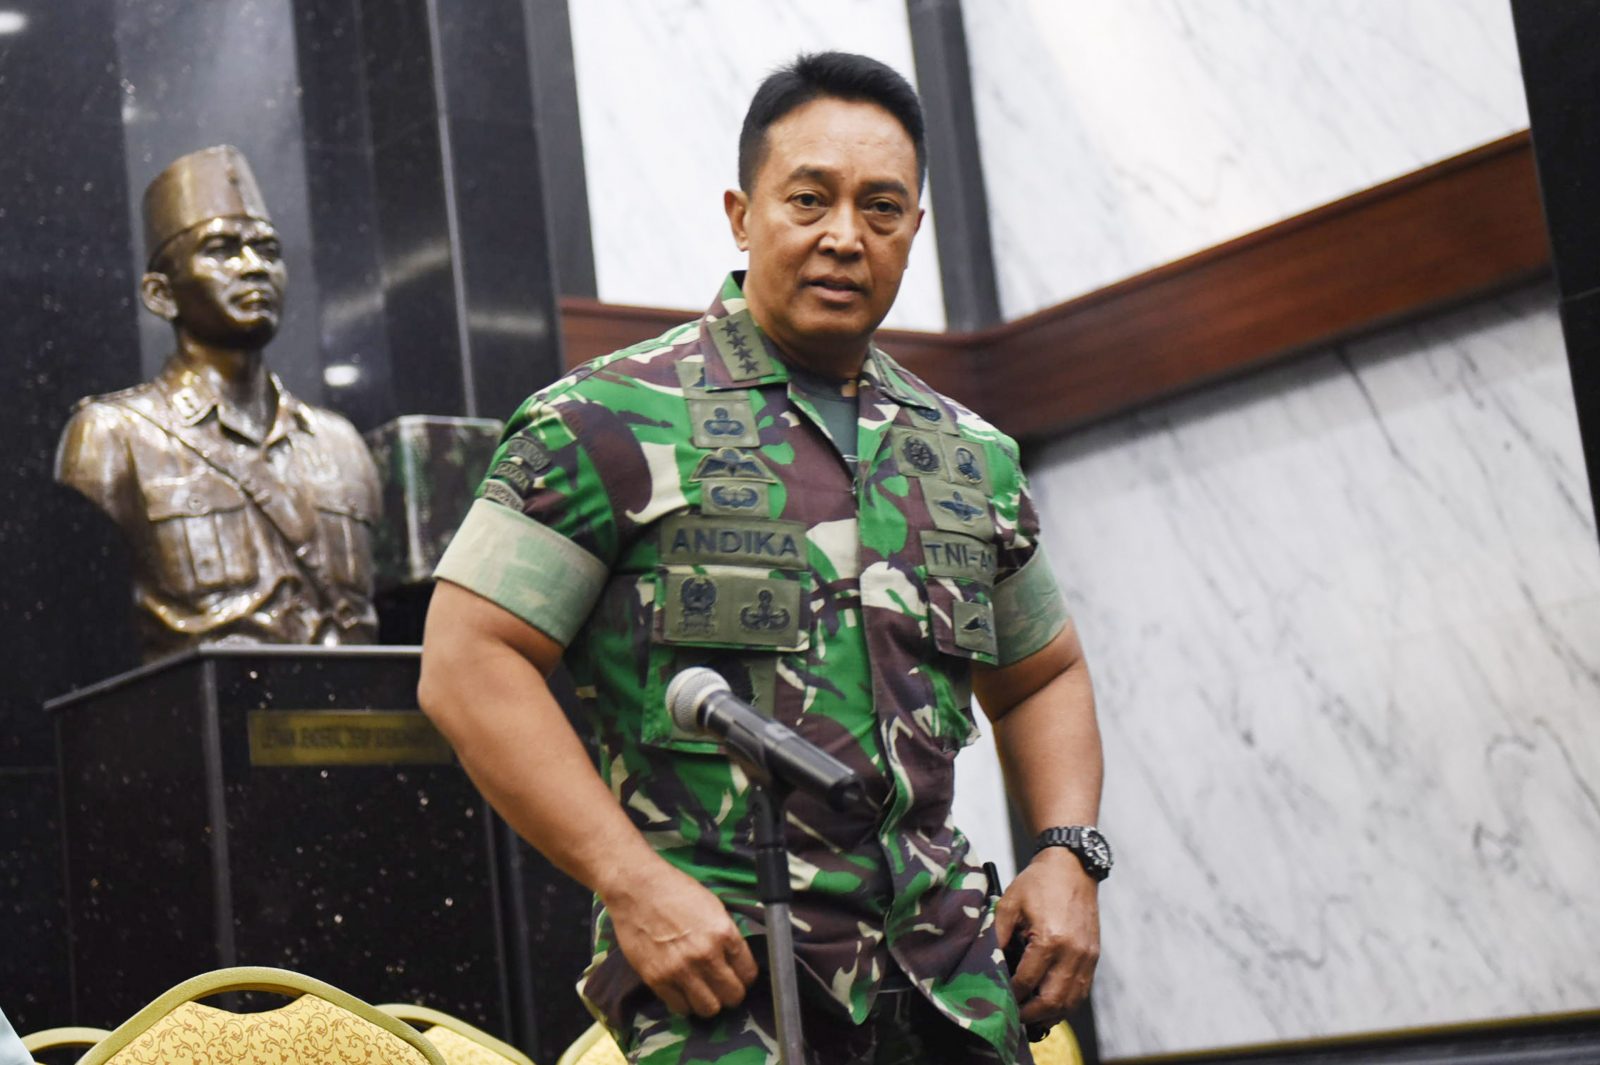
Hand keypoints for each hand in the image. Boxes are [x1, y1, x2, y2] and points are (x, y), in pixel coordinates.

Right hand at [603, 860, 758, 1017]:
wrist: (637, 888)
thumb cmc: (675, 891)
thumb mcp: (713, 906)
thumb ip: (726, 935)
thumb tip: (735, 958)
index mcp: (724, 932)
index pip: (749, 973)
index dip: (746, 977)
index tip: (740, 976)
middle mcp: (706, 955)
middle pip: (733, 996)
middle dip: (732, 994)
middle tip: (723, 987)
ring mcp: (681, 970)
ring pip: (709, 1009)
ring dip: (709, 1003)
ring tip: (703, 992)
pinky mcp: (657, 979)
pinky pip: (680, 1008)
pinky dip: (684, 1003)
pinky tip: (683, 990)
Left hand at [994, 848, 1100, 1025]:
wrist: (1072, 866)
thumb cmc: (1039, 883)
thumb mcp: (1009, 904)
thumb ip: (997, 935)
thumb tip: (989, 964)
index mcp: (1050, 939)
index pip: (1027, 981)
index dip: (1011, 995)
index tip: (999, 1000)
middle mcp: (1072, 953)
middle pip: (1052, 1001)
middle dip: (1031, 1015)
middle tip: (1013, 1018)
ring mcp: (1087, 957)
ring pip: (1071, 1002)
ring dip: (1051, 1015)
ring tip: (1031, 1018)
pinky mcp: (1093, 956)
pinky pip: (1082, 991)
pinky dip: (1066, 1003)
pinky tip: (1050, 1005)